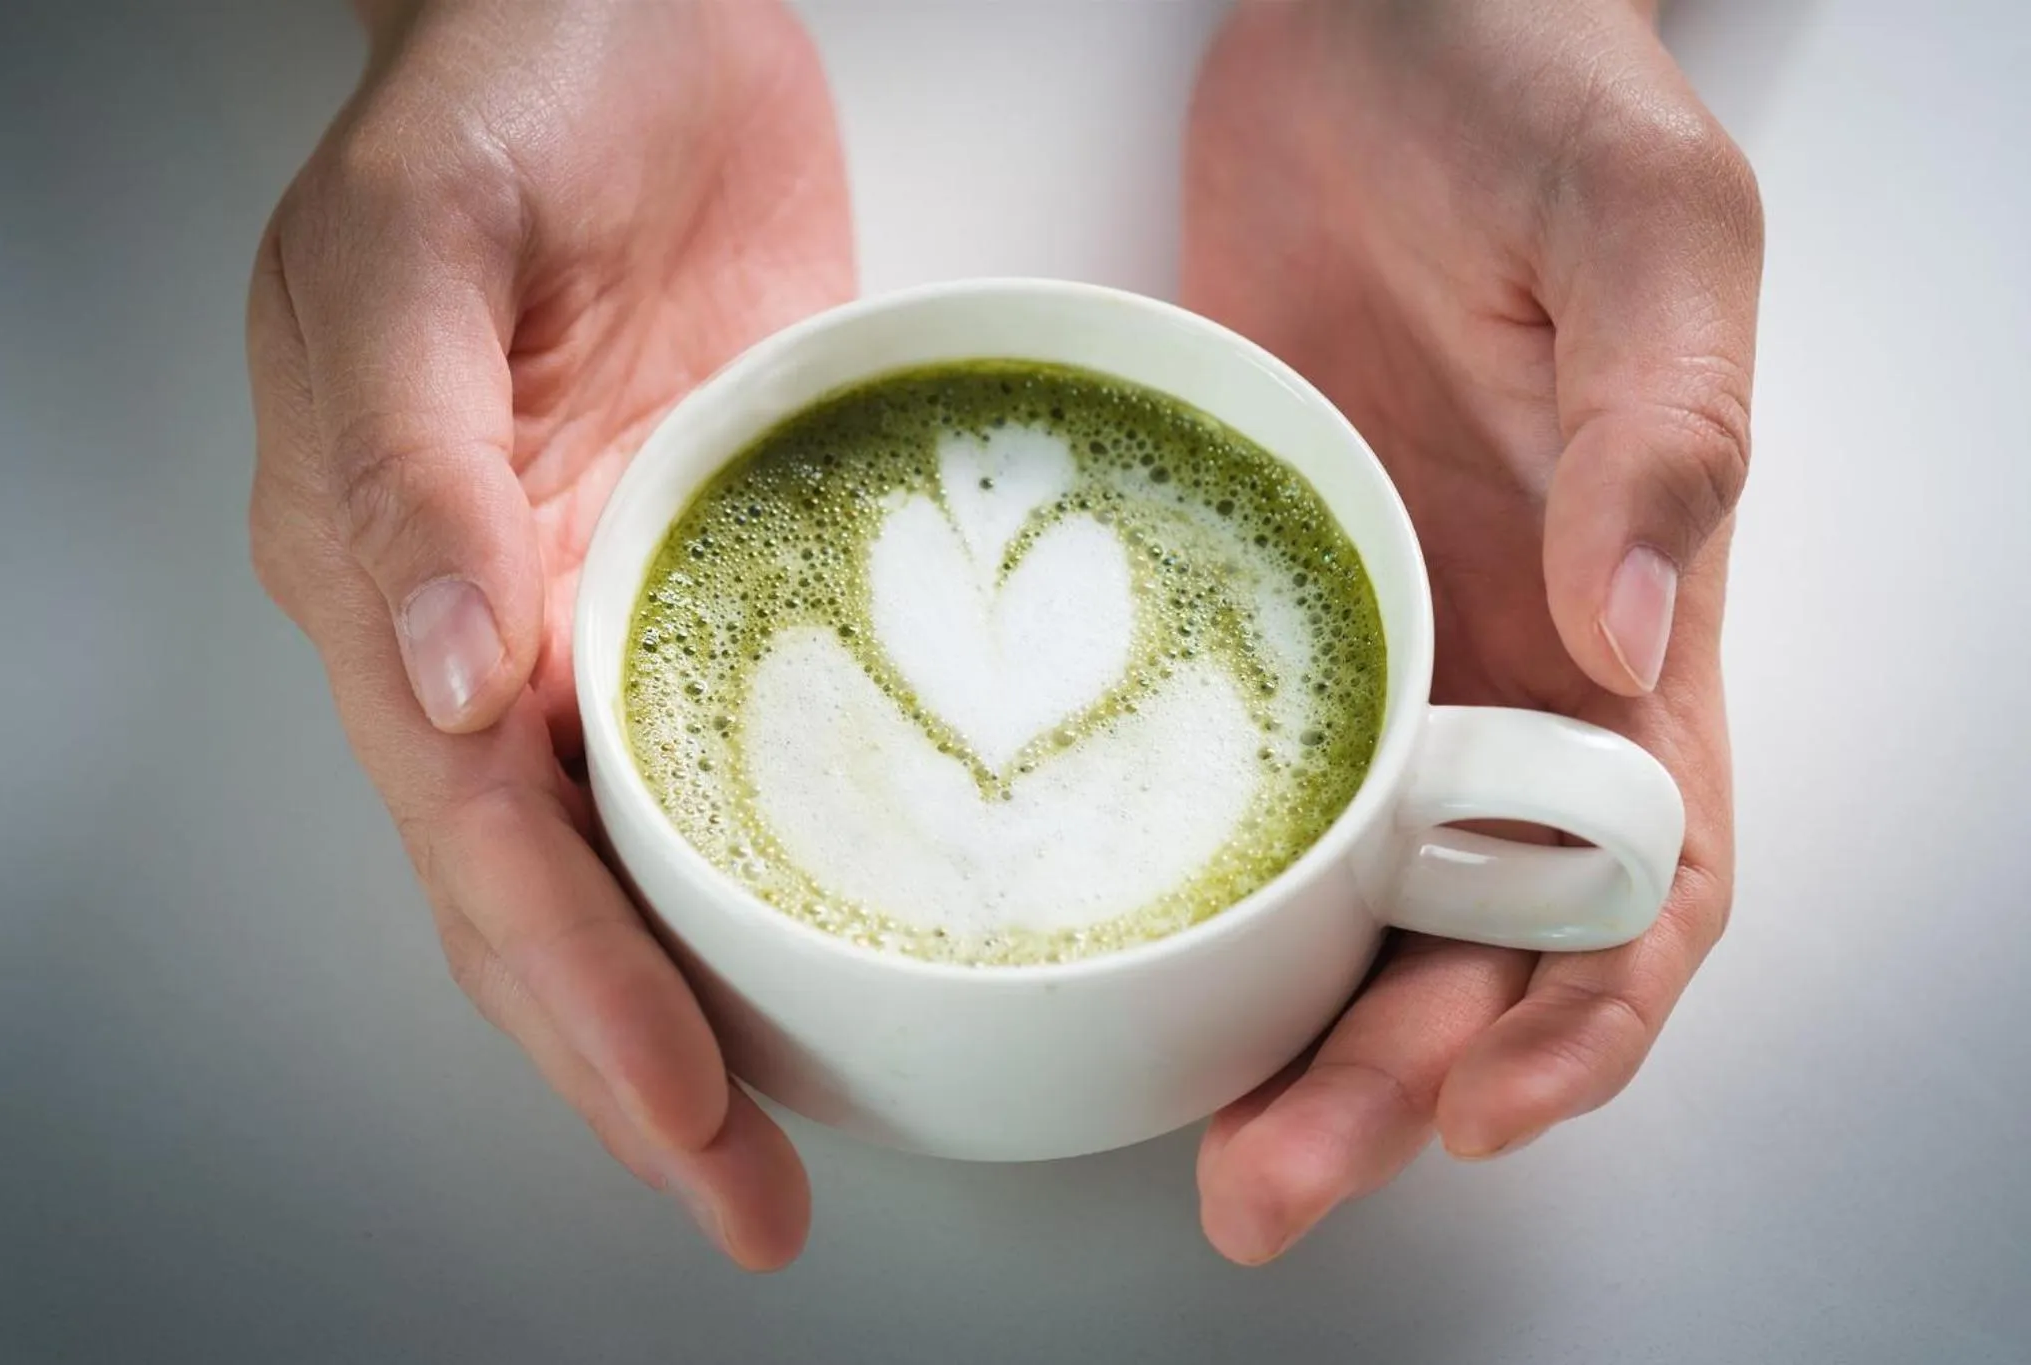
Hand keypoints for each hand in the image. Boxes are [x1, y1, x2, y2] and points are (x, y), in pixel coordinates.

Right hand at [247, 0, 852, 1267]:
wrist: (624, 16)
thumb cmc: (510, 92)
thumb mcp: (423, 244)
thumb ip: (410, 454)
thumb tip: (442, 671)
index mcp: (399, 576)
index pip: (485, 839)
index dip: (580, 992)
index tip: (683, 1113)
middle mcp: (496, 625)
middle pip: (551, 895)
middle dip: (641, 1065)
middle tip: (750, 1200)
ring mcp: (609, 606)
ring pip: (643, 856)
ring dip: (711, 1003)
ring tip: (794, 1136)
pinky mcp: (717, 563)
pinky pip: (746, 748)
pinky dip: (785, 868)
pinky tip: (854, 937)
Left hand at [1183, 0, 1760, 1261]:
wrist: (1372, 26)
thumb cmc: (1536, 101)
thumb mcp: (1645, 236)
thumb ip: (1663, 425)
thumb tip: (1633, 619)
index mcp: (1630, 633)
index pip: (1646, 884)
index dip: (1588, 1021)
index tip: (1484, 1104)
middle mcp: (1495, 679)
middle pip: (1468, 946)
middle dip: (1389, 1081)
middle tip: (1264, 1177)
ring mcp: (1359, 659)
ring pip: (1335, 907)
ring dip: (1277, 1036)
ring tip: (1186, 1138)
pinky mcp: (1240, 608)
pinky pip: (1214, 788)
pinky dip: (1185, 896)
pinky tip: (1103, 956)